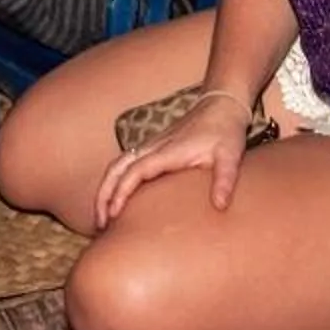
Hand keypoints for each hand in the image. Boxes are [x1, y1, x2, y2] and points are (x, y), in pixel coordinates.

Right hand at [94, 92, 253, 229]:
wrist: (222, 105)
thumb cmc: (225, 131)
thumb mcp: (230, 156)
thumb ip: (225, 180)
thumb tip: (220, 205)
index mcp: (168, 151)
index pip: (135, 171)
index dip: (121, 192)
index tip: (113, 214)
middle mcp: (153, 147)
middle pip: (116, 168)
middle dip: (103, 194)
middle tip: (99, 223)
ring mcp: (151, 146)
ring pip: (117, 165)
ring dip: (105, 189)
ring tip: (102, 217)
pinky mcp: (154, 148)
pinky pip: (125, 164)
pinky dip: (114, 181)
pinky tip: (117, 199)